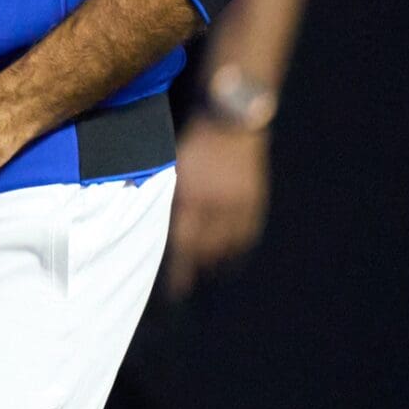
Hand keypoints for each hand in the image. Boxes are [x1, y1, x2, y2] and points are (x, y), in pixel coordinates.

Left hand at [164, 115, 269, 296]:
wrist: (232, 115)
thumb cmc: (193, 134)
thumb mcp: (173, 164)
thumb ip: (166, 193)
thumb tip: (152, 217)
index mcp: (191, 197)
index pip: (184, 247)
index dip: (180, 273)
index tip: (173, 293)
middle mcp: (217, 207)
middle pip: (207, 252)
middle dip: (196, 273)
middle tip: (185, 290)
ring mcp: (240, 205)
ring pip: (229, 247)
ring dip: (216, 265)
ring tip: (206, 278)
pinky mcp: (255, 200)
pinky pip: (248, 234)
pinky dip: (238, 249)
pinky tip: (231, 258)